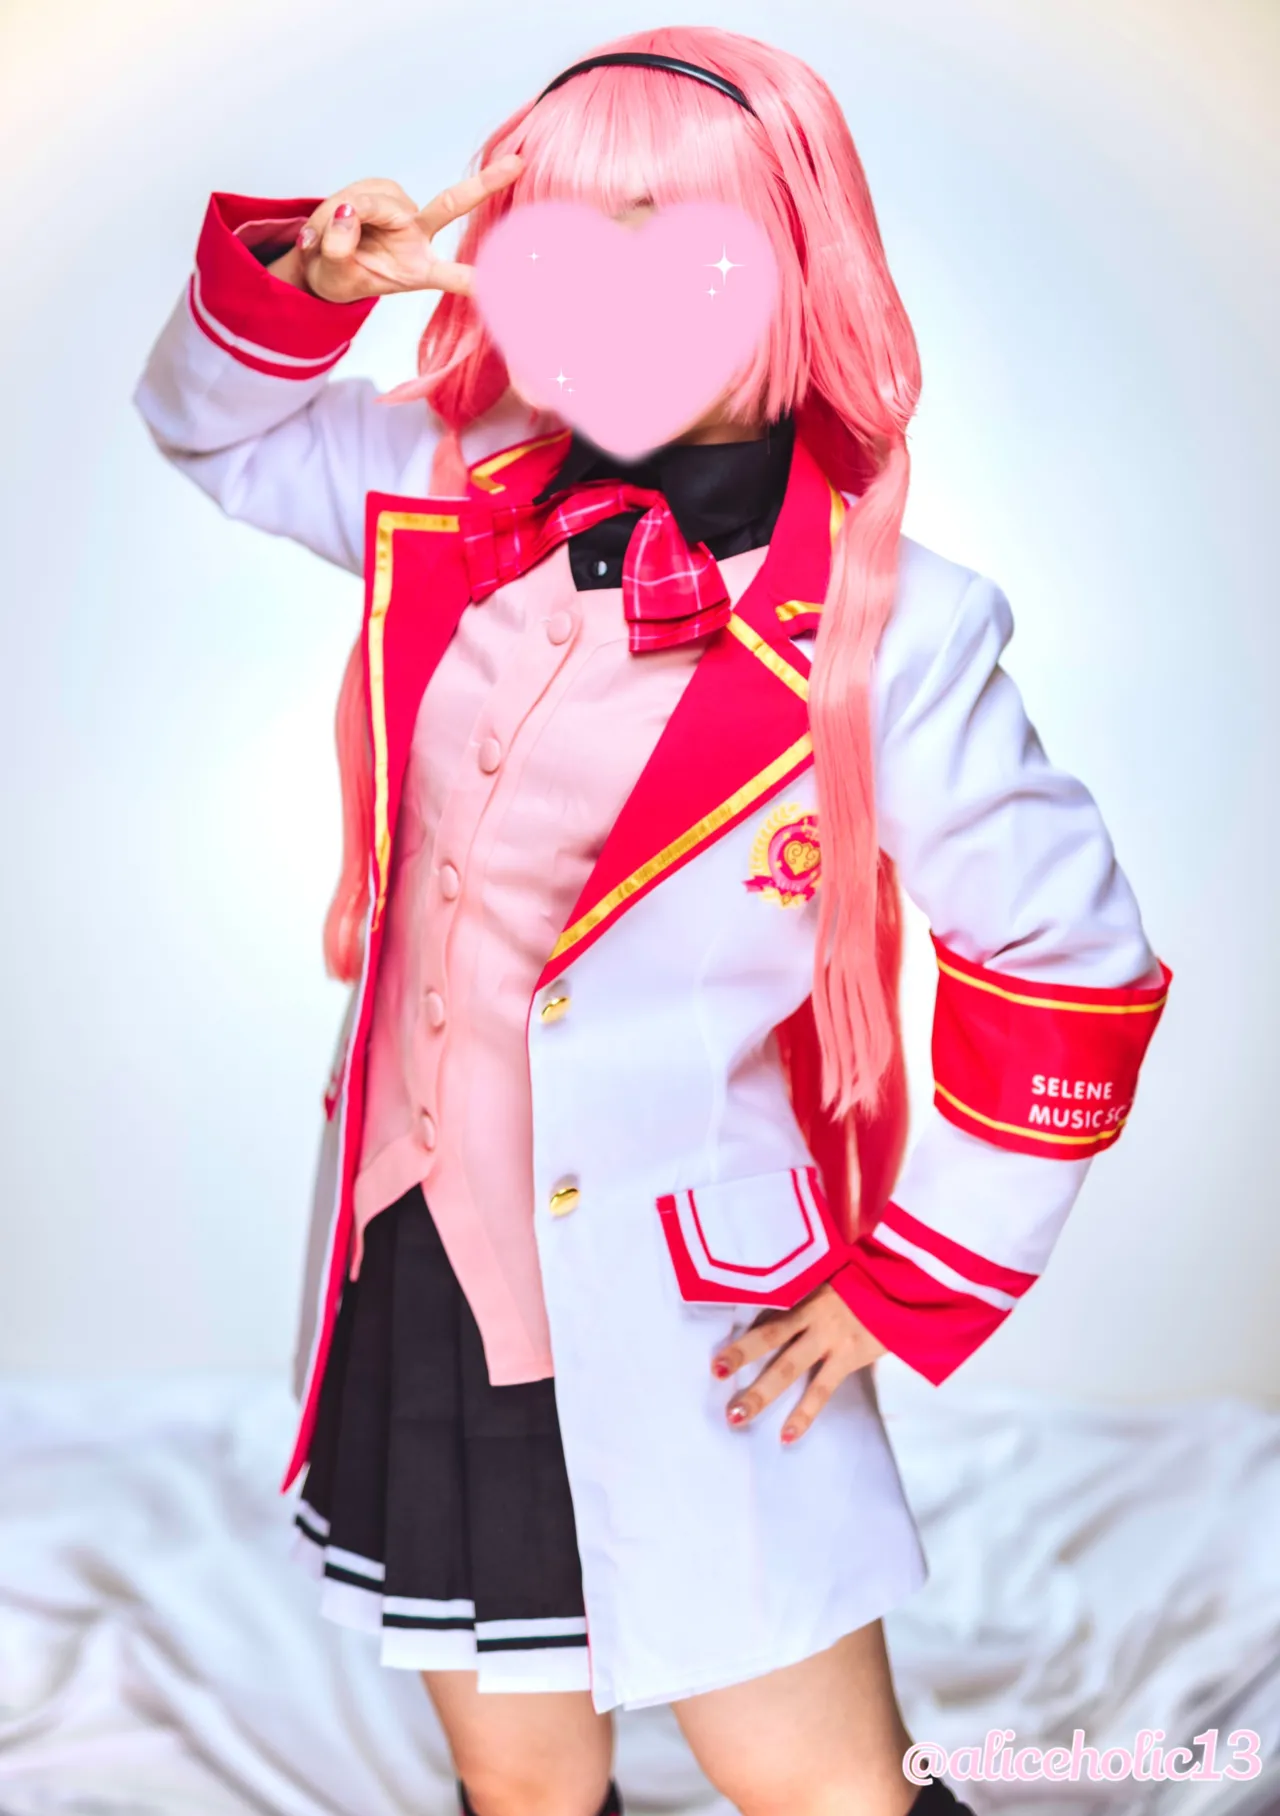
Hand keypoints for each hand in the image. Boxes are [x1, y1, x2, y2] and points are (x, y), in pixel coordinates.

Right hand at [266, 159, 523, 302]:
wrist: (321, 262)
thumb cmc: (339, 277)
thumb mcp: (334, 276)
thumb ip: (340, 249)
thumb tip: (347, 215)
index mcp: (418, 270)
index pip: (454, 275)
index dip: (479, 278)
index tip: (515, 279)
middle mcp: (417, 236)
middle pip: (451, 205)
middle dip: (486, 184)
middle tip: (518, 164)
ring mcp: (401, 211)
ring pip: (373, 201)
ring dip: (342, 216)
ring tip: (325, 242)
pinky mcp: (383, 193)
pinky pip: (358, 193)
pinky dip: (335, 209)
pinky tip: (328, 225)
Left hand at [710, 1284, 886, 1444]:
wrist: (914, 1285)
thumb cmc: (875, 1278)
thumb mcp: (841, 1273)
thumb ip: (815, 1286)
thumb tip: (797, 1284)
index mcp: (811, 1292)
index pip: (769, 1309)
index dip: (743, 1326)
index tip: (716, 1343)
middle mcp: (815, 1315)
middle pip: (769, 1337)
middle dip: (740, 1355)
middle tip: (715, 1373)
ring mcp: (832, 1338)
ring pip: (789, 1368)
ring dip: (762, 1393)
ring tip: (736, 1416)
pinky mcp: (851, 1357)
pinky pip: (822, 1390)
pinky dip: (804, 1414)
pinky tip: (787, 1436)